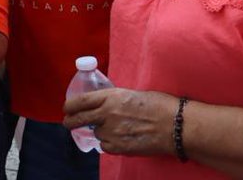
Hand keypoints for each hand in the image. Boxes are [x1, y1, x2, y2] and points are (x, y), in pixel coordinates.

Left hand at [63, 88, 180, 157]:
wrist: (175, 126)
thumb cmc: (158, 106)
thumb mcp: (130, 94)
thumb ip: (112, 99)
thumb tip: (102, 104)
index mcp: (109, 97)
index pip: (79, 101)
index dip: (69, 106)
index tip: (67, 108)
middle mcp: (106, 113)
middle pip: (77, 119)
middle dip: (70, 122)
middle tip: (69, 123)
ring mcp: (111, 132)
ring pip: (96, 133)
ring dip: (101, 132)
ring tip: (118, 129)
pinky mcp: (118, 147)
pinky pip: (105, 146)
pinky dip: (110, 143)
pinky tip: (123, 139)